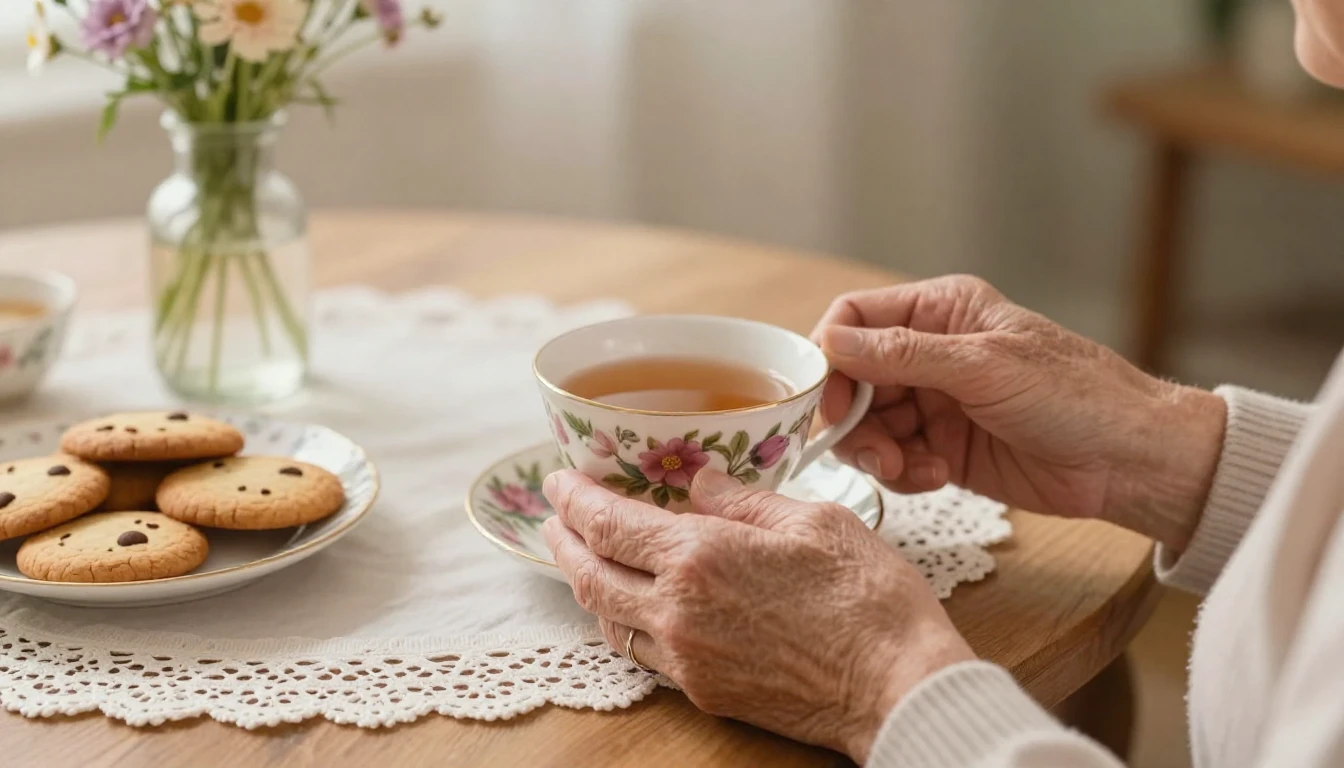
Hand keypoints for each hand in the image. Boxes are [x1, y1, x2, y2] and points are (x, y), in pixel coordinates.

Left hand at [541, 468, 973, 762]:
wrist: (899, 687)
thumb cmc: (869, 599)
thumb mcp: (814, 521)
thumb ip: (744, 500)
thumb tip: (702, 482)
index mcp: (699, 556)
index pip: (606, 524)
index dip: (572, 498)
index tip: (558, 481)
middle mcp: (677, 610)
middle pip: (589, 576)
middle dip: (563, 542)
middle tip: (556, 518)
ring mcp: (687, 659)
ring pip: (608, 621)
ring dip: (591, 586)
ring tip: (592, 559)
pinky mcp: (706, 692)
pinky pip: (644, 655)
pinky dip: (627, 624)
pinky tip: (640, 608)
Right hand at [812, 275, 1226, 551]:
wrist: (1128, 462)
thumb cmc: (1075, 395)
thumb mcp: (984, 367)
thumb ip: (903, 354)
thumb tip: (832, 342)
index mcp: (941, 312)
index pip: (855, 319)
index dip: (831, 355)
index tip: (828, 397)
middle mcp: (930, 353)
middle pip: (853, 378)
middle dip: (853, 417)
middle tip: (870, 450)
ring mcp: (935, 403)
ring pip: (868, 424)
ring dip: (876, 452)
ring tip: (908, 470)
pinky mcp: (942, 449)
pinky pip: (895, 459)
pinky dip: (903, 473)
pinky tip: (935, 476)